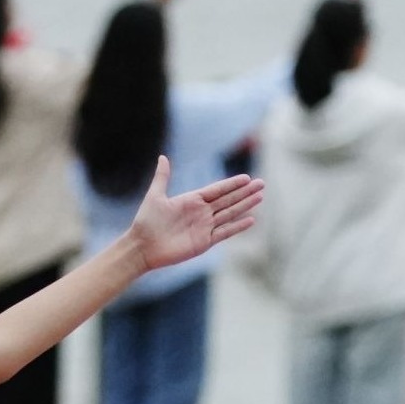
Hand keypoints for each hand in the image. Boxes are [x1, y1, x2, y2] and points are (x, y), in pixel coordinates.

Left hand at [121, 168, 262, 272]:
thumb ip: (162, 177)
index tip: (247, 178)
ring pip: (230, 214)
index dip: (232, 184)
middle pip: (228, 200)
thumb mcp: (155, 196)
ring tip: (260, 198)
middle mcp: (201, 212)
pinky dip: (237, 226)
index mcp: (192, 200)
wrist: (143, 246)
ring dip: (245, 206)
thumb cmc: (146, 221)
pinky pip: (224, 232)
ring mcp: (204, 227)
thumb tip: (163, 157)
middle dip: (245, 192)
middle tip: (262, 184)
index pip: (217, 190)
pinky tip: (251, 220)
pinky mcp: (204, 242)